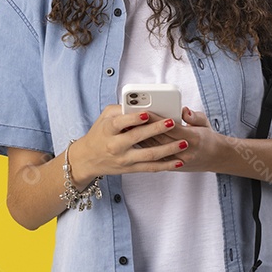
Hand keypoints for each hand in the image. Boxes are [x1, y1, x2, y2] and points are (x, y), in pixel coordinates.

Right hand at [68, 105, 186, 184]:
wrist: (88, 159)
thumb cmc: (100, 133)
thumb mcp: (104, 117)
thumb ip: (121, 109)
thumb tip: (141, 102)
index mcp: (108, 130)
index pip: (120, 123)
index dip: (133, 119)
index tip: (146, 113)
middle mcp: (116, 145)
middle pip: (138, 137)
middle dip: (157, 130)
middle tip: (173, 122)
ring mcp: (125, 159)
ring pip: (149, 155)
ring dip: (168, 149)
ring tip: (184, 143)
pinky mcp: (131, 169)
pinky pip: (151, 168)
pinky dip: (166, 165)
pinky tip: (179, 161)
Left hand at [136, 106, 219, 172]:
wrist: (215, 158)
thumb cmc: (208, 138)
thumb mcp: (205, 123)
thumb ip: (194, 116)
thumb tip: (184, 111)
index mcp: (193, 138)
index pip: (170, 127)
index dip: (156, 119)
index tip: (144, 111)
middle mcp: (184, 151)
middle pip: (159, 138)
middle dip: (144, 127)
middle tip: (130, 118)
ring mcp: (177, 160)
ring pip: (154, 149)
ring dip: (140, 139)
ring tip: (128, 129)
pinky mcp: (172, 166)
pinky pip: (155, 157)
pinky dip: (144, 149)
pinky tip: (134, 142)